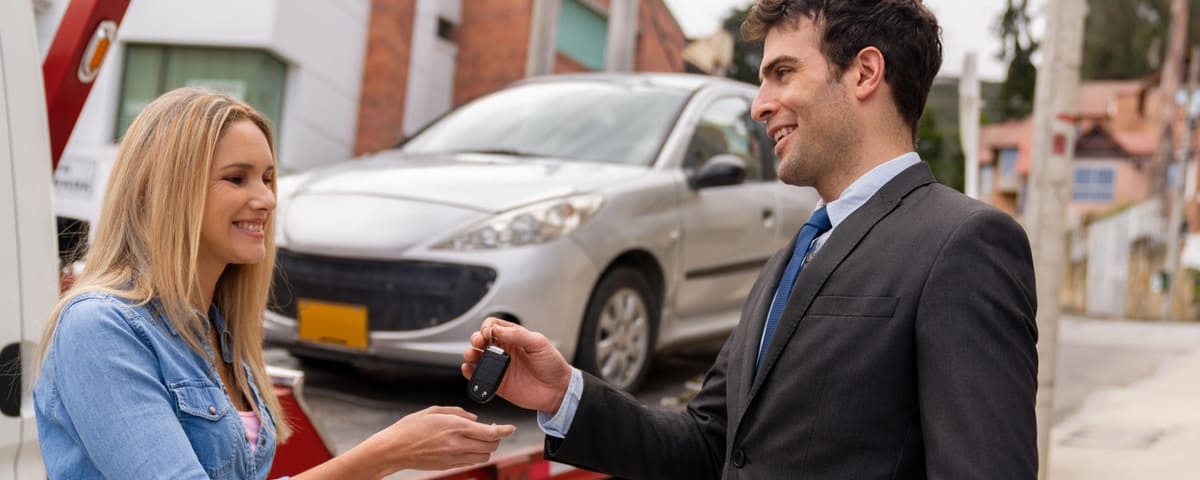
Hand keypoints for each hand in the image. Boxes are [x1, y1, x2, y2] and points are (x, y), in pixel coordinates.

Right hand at [368, 406, 514, 471]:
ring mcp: (454, 458)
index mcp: (456, 427)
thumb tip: (474, 419)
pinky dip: (475, 454)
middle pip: (491, 446)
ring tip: (478, 439)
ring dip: (486, 448)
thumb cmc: (411, 427)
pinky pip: (471, 462)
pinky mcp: (449, 466)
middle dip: (496, 438)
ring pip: (484, 457)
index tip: (511, 428)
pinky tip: (467, 446)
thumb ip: (458, 412)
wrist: (394, 449)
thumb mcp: (434, 411)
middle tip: (491, 429)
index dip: (505, 430)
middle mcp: (458, 444)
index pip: (491, 432)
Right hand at [461, 318, 572, 413]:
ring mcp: (500, 367)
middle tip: (479, 342)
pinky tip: (468, 369)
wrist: (558, 390)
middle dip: (476, 339)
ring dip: (470, 354)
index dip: (487, 327)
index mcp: (514, 338)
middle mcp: (504, 351)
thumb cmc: (552, 365)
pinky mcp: (498, 383)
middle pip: (481, 340)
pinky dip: (470, 373)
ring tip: (471, 355)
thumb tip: (497, 329)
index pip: (493, 326)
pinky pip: (479, 377)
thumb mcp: (539, 343)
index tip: (488, 333)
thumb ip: (518, 335)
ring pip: (477, 357)